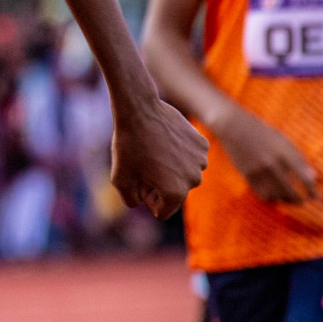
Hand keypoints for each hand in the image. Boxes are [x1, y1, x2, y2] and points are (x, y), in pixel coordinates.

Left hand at [111, 97, 207, 218]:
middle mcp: (194, 180)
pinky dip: (180, 154)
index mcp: (175, 193)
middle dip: (160, 185)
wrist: (140, 110)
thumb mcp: (120, 179)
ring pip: (184, 175)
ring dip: (171, 169)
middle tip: (144, 164)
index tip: (139, 180)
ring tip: (154, 152)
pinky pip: (190, 158)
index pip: (162, 211)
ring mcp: (201, 161)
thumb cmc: (128, 145)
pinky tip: (165, 141)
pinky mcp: (203, 144)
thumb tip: (142, 203)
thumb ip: (131, 199)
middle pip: (175, 194)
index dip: (146, 198)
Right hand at [213, 105, 317, 203]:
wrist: (233, 127)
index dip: (312, 190)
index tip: (316, 198)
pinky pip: (261, 193)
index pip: (304, 177)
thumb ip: (298, 158)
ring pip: (275, 194)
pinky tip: (275, 196)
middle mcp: (272, 162)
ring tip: (289, 200)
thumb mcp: (284, 141)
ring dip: (284, 200)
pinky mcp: (247, 174)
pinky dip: (270, 197)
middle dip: (298, 200)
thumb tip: (313, 178)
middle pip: (290, 190)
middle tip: (302, 202)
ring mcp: (258, 169)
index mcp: (285, 152)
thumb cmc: (263, 133)